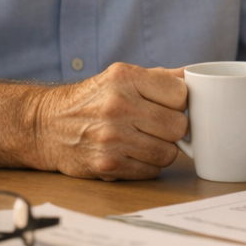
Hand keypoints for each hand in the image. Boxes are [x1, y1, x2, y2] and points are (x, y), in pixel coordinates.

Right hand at [31, 63, 187, 179]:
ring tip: (144, 140)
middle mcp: (118, 106)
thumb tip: (198, 75)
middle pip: (179, 126)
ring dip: (162, 150)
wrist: (47, 125)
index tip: (170, 105)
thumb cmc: (92, 100)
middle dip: (173, 128)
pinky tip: (132, 154)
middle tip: (157, 126)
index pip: (181, 94)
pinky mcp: (107, 165)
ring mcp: (112, 137)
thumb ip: (160, 77)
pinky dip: (147, 166)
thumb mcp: (121, 76)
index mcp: (125, 78)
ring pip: (169, 153)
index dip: (180, 102)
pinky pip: (151, 171)